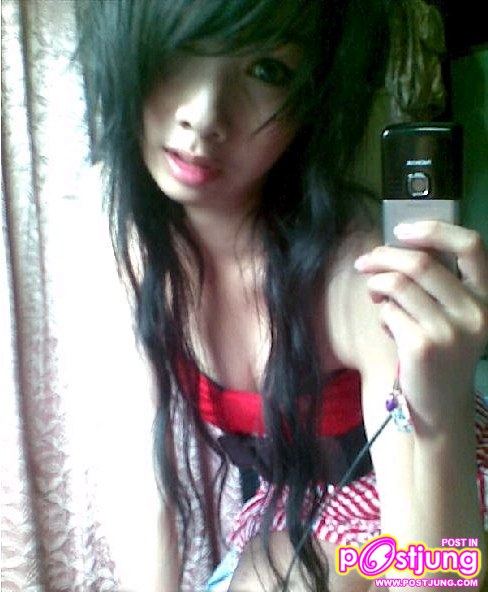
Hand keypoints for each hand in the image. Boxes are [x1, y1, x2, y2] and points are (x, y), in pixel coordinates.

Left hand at [354, 221, 487, 434]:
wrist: (442, 404)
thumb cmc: (443, 351)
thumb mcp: (454, 315)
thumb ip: (437, 283)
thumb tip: (394, 249)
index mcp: (486, 296)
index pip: (471, 245)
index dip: (434, 229)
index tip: (401, 230)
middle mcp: (475, 311)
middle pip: (421, 263)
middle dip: (383, 257)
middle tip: (364, 263)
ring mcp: (450, 331)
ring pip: (397, 284)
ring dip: (376, 285)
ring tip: (375, 296)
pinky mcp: (422, 346)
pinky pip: (388, 311)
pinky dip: (381, 314)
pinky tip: (388, 327)